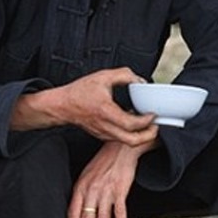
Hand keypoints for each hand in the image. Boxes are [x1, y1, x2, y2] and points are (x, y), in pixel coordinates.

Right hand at [11, 68, 158, 146]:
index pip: (131, 124)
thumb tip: (139, 80)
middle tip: (156, 126)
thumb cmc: (79, 92)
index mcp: (106, 112)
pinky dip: (130, 134)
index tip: (153, 114)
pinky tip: (133, 124)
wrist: (61, 105)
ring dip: (140, 136)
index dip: (147, 121)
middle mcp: (105, 126)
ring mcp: (103, 133)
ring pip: (127, 142)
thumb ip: (124, 75)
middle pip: (132, 141)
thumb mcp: (103, 76)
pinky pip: (120, 139)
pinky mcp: (101, 135)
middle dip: (149, 136)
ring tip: (147, 125)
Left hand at [67, 139, 156, 217]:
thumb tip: (81, 213)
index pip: (73, 213)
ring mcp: (106, 190)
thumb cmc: (104, 160)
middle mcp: (92, 190)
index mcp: (81, 186)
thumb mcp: (87, 174)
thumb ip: (83, 193)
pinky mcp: (121, 190)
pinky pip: (120, 212)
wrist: (121, 147)